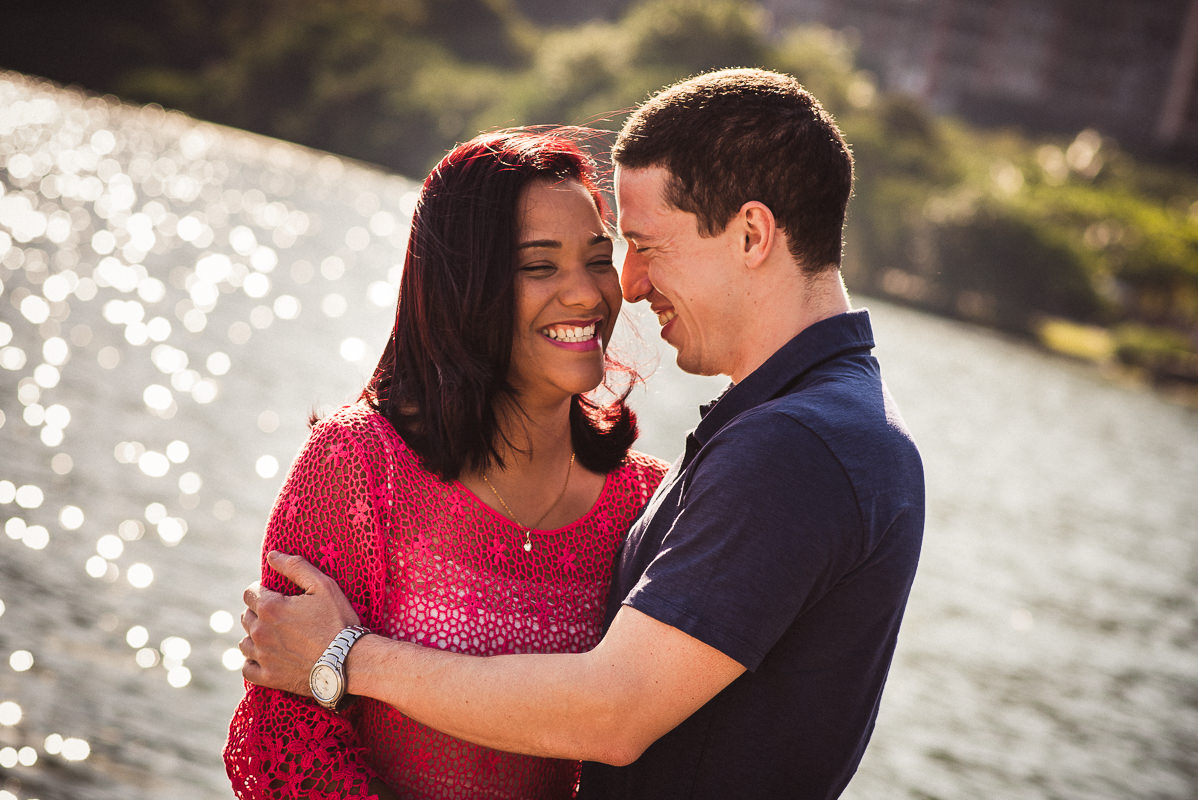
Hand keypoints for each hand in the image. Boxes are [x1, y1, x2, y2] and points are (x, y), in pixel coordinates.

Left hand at [240, 551, 360, 695]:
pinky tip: (267, 657)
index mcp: (270, 607)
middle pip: (247, 616)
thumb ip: (295, 567)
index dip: (262, 591)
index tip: (276, 595)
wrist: (349, 661)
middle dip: (259, 612)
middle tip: (281, 615)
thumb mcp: (324, 586)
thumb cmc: (339, 621)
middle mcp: (260, 632)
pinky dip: (253, 661)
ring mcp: (263, 657)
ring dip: (255, 636)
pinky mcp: (268, 678)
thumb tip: (272, 555)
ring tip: (275, 635)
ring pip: (245, 642)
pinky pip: (247, 668)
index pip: (250, 593)